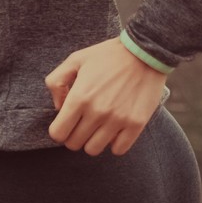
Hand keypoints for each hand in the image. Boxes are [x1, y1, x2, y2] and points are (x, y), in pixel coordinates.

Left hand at [45, 37, 169, 154]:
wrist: (144, 52)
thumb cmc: (107, 55)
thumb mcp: (75, 59)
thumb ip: (56, 81)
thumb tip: (58, 107)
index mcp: (79, 97)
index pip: (58, 133)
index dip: (59, 130)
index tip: (66, 122)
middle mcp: (97, 112)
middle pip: (74, 144)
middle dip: (74, 135)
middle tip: (82, 122)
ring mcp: (117, 120)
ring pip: (93, 150)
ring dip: (92, 140)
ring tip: (97, 126)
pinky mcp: (136, 124)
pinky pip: (118, 150)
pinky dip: (114, 143)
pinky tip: (114, 130)